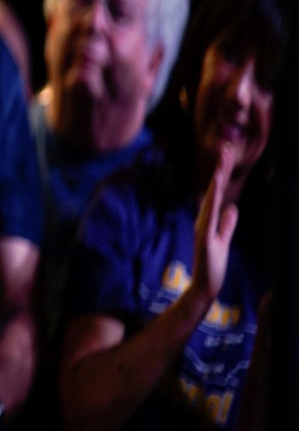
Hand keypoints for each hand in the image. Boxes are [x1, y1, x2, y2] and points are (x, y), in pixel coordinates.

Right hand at [193, 142, 237, 303]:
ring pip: (211, 199)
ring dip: (216, 182)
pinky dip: (211, 203)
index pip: (218, 192)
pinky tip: (214, 193)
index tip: (227, 156)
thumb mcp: (223, 241)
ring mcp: (203, 227)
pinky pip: (208, 218)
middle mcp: (204, 218)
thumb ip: (227, 224)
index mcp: (210, 218)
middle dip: (221, 170)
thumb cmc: (213, 265)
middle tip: (226, 149)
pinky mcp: (204, 238)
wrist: (205, 286)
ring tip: (221, 165)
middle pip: (214, 190)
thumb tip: (233, 208)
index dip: (222, 174)